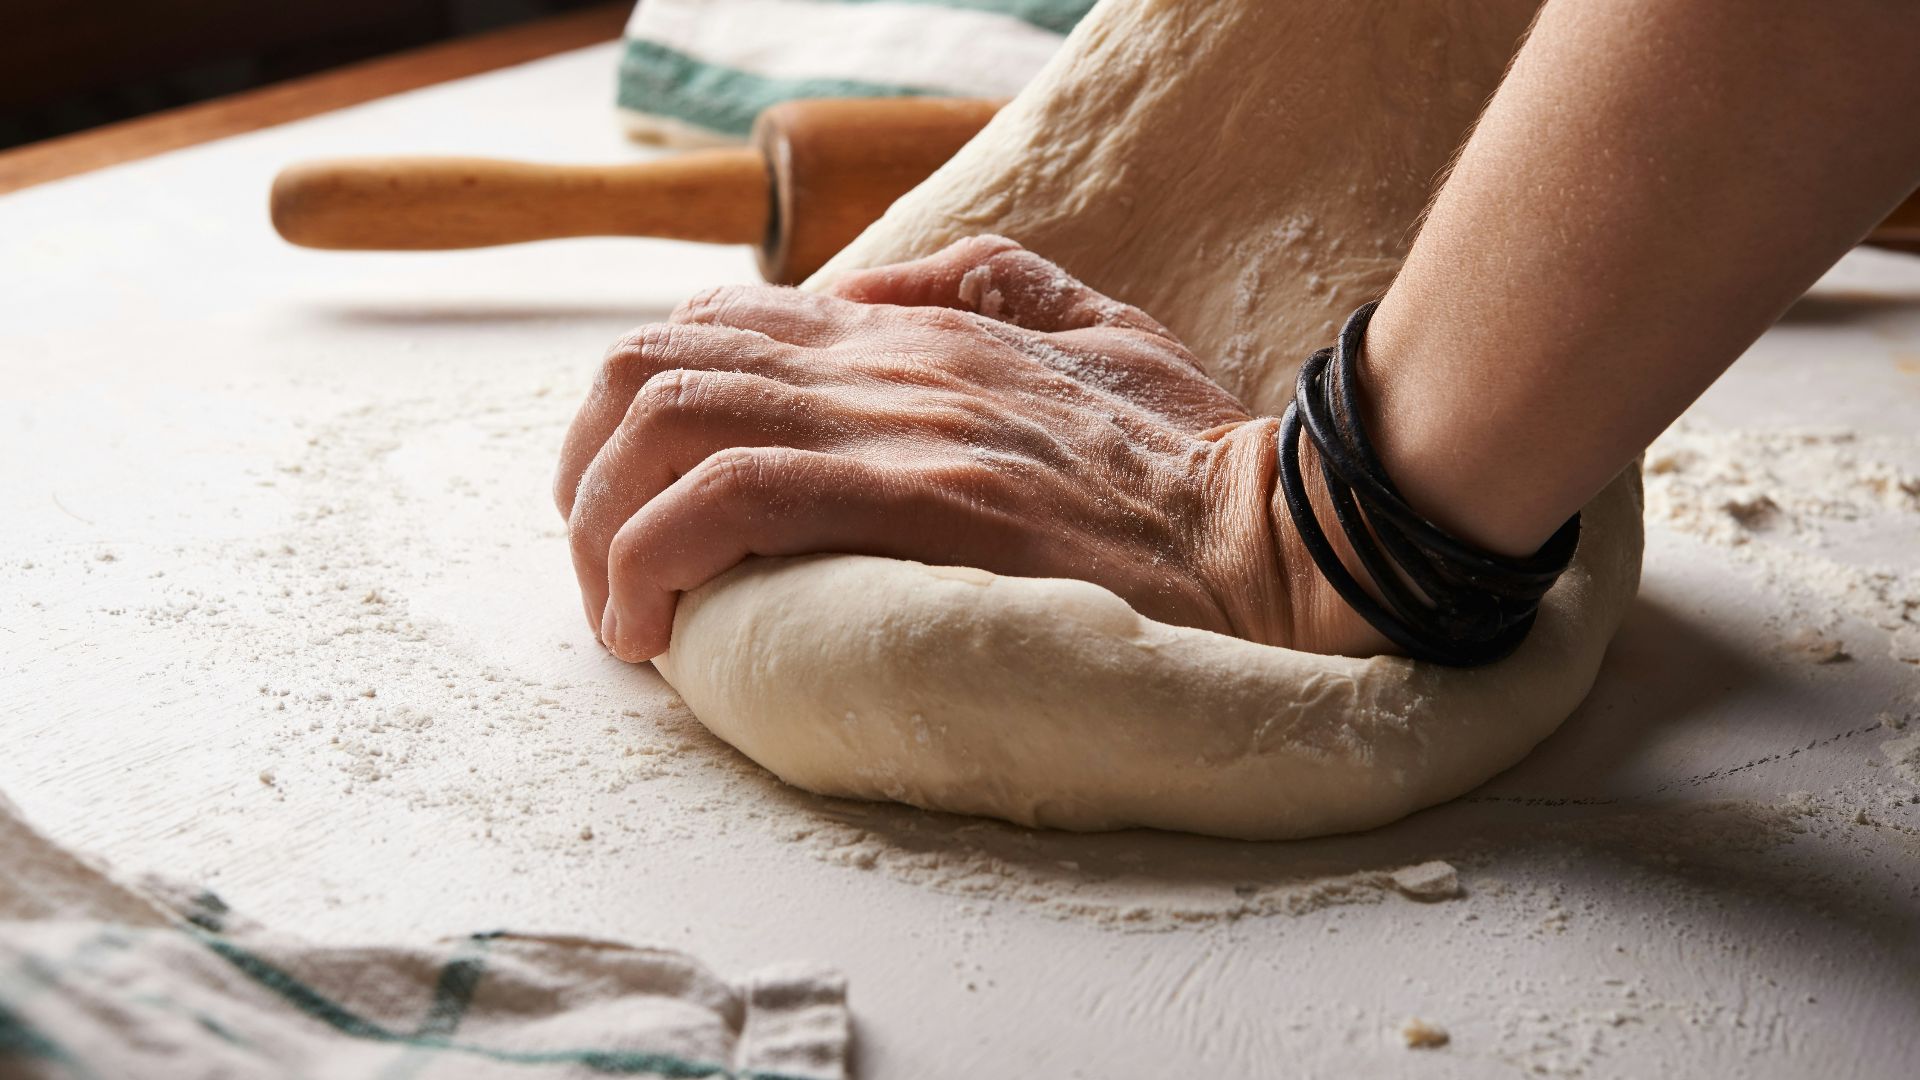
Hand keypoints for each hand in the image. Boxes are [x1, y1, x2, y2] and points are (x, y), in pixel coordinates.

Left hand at [554, 236, 1383, 661]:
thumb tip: (873, 284)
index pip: (712, 325)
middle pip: (654, 365)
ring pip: (669, 421)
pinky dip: (655, 556)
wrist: (1279, 535)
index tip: (638, 507)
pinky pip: (730, 498)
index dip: (638, 411)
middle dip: (587, 471)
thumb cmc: (1189, 459)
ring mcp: (899, 424)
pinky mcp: (920, 499)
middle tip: (605, 569)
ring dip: (603, 524)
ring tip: (621, 613)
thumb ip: (987, 282)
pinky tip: (654, 627)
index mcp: (912, 328)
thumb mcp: (1095, 325)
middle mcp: (884, 359)